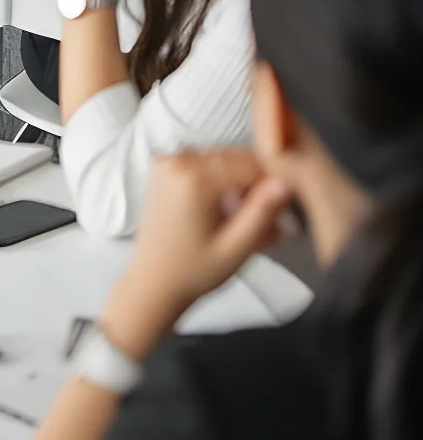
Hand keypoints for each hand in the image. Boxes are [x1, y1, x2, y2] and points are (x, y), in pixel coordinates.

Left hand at [100, 149, 290, 359]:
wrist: (153, 282)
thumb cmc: (194, 272)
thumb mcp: (236, 249)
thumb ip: (262, 213)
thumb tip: (286, 181)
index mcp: (194, 178)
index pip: (250, 162)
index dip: (272, 183)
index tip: (282, 207)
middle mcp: (177, 161)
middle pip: (235, 157)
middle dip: (255, 182)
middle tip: (267, 217)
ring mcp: (166, 162)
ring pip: (221, 159)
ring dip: (238, 180)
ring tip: (243, 216)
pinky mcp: (162, 169)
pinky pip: (202, 163)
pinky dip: (218, 179)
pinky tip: (223, 208)